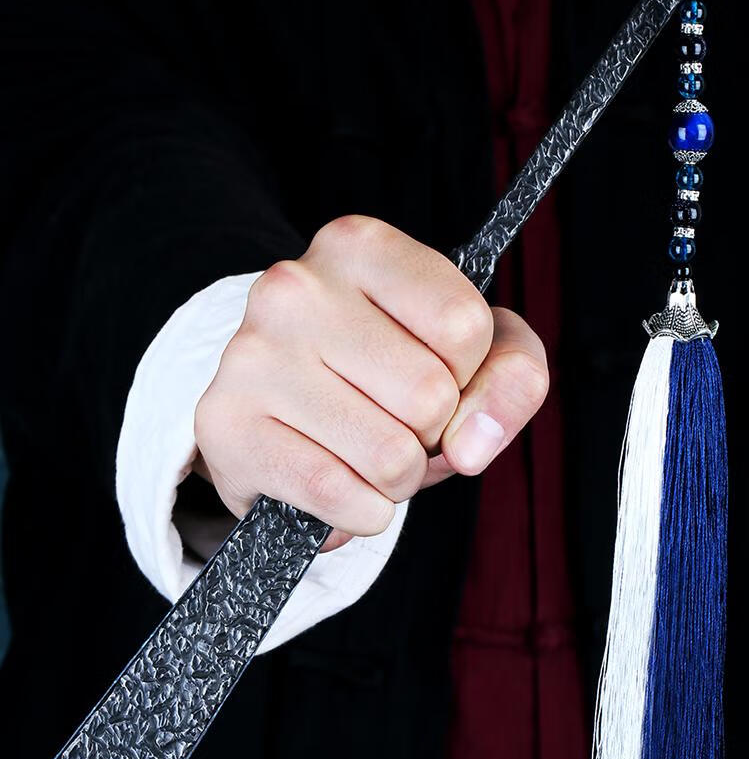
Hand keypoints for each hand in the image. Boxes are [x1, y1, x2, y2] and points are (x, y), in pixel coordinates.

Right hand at [194, 216, 548, 550]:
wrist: (276, 409)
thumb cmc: (384, 371)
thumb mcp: (471, 353)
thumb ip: (512, 378)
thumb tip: (473, 445)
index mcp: (360, 246)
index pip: (464, 326)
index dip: (469, 374)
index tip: (435, 369)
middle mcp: (296, 287)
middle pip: (430, 396)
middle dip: (432, 434)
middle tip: (395, 421)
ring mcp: (253, 356)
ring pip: (391, 457)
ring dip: (399, 479)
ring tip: (366, 452)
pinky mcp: (227, 426)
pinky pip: (339, 496)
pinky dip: (362, 512)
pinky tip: (341, 486)